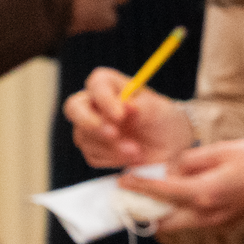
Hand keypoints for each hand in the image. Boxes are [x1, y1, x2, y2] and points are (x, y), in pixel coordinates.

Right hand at [63, 67, 193, 168]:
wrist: (169, 145)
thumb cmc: (162, 118)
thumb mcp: (158, 110)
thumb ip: (142, 106)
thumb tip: (126, 106)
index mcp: (109, 84)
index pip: (97, 85)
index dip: (104, 100)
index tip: (121, 115)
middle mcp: (94, 104)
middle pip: (74, 108)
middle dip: (92, 124)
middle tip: (113, 135)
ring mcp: (90, 127)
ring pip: (84, 137)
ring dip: (110, 147)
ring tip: (137, 150)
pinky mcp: (93, 149)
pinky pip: (92, 155)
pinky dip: (112, 159)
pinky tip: (131, 156)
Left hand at [129, 137, 243, 230]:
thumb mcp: (222, 150)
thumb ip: (190, 160)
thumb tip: (170, 168)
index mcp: (204, 193)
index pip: (160, 192)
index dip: (138, 186)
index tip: (121, 180)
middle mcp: (207, 214)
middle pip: (163, 222)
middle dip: (145, 210)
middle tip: (133, 194)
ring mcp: (217, 223)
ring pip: (177, 225)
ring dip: (162, 212)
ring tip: (155, 192)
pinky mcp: (224, 223)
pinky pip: (193, 222)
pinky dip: (180, 212)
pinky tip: (181, 193)